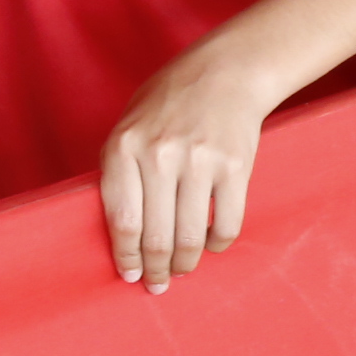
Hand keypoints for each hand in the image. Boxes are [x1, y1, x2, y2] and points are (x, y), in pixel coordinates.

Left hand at [97, 41, 276, 291]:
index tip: (130, 275)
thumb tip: (122, 235)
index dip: (126, 257)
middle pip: (156, 238)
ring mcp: (199, 162)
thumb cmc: (168, 102)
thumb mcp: (129, 126)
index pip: (122, 221)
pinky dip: (217, 245)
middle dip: (156, 270)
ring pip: (190, 239)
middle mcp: (159, 155)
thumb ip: (121, 173)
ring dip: (185, 264)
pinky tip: (210, 243)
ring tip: (181, 269)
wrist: (224, 72)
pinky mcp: (235, 168)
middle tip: (158, 284)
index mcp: (124, 145)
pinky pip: (226, 226)